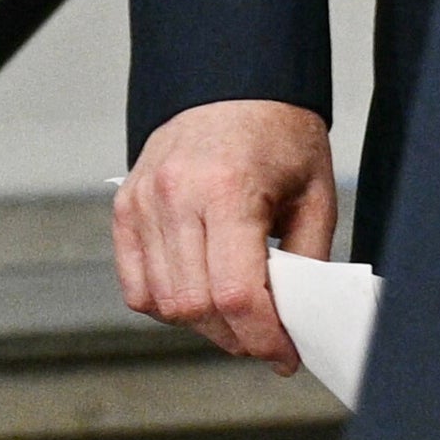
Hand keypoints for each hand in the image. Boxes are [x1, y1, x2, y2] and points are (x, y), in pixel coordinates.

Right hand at [114, 98, 336, 370]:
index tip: (285, 356)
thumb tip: (297, 320)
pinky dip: (168, 304)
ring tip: (239, 317)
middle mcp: (175, 197)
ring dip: (203, 325)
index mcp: (229, 190)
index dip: (262, 337)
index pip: (236, 293)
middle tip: (267, 340)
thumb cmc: (280, 134)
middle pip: (195, 306)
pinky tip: (202, 294)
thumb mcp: (316, 192)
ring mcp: (142, 204)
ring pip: (162, 303)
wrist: (232, 84)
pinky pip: (137, 286)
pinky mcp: (124, 210)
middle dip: (236, 337)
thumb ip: (307, 259)